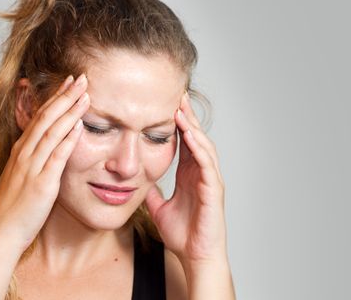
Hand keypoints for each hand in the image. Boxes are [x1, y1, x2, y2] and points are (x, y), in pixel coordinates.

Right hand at [0, 74, 89, 248]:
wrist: (1, 232)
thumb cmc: (13, 206)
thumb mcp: (20, 175)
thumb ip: (33, 159)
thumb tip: (48, 146)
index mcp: (20, 151)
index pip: (39, 117)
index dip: (55, 98)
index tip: (68, 83)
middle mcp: (24, 154)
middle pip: (45, 117)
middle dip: (64, 95)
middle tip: (80, 78)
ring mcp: (31, 167)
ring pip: (51, 132)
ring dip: (69, 111)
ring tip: (84, 94)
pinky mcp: (41, 183)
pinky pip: (56, 157)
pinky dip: (68, 139)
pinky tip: (79, 125)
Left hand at [145, 91, 227, 263]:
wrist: (194, 256)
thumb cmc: (182, 233)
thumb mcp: (158, 206)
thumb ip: (150, 191)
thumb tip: (137, 181)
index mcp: (188, 174)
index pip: (183, 141)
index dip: (176, 122)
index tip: (166, 103)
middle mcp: (200, 173)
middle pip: (194, 137)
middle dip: (186, 116)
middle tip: (176, 94)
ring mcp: (209, 180)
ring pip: (203, 146)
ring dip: (192, 127)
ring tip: (181, 108)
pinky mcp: (213, 191)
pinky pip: (207, 165)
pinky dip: (199, 149)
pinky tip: (191, 136)